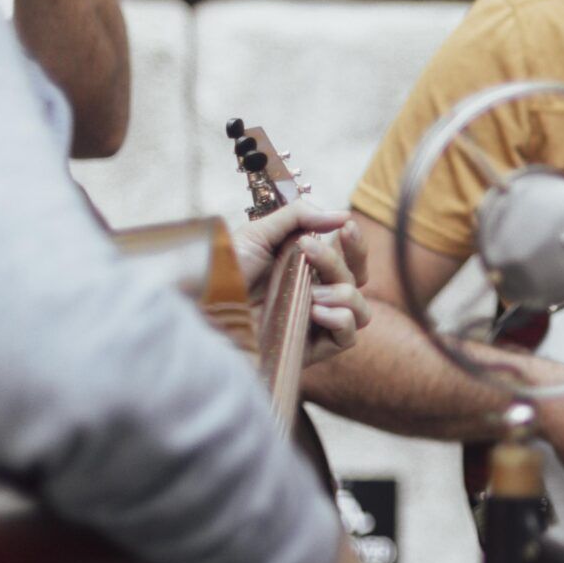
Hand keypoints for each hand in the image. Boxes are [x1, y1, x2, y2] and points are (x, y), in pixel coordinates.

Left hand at [233, 202, 371, 367]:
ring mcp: (315, 323)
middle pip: (357, 279)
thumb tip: (342, 214)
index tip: (346, 226)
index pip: (347, 258)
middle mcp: (313, 295)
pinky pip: (348, 337)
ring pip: (360, 308)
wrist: (203, 314)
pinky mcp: (312, 348)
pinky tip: (315, 311)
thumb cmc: (223, 277)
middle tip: (309, 251)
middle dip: (343, 259)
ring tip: (312, 292)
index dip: (355, 243)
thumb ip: (299, 216)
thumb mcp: (257, 234)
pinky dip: (340, 319)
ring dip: (343, 293)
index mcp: (304, 269)